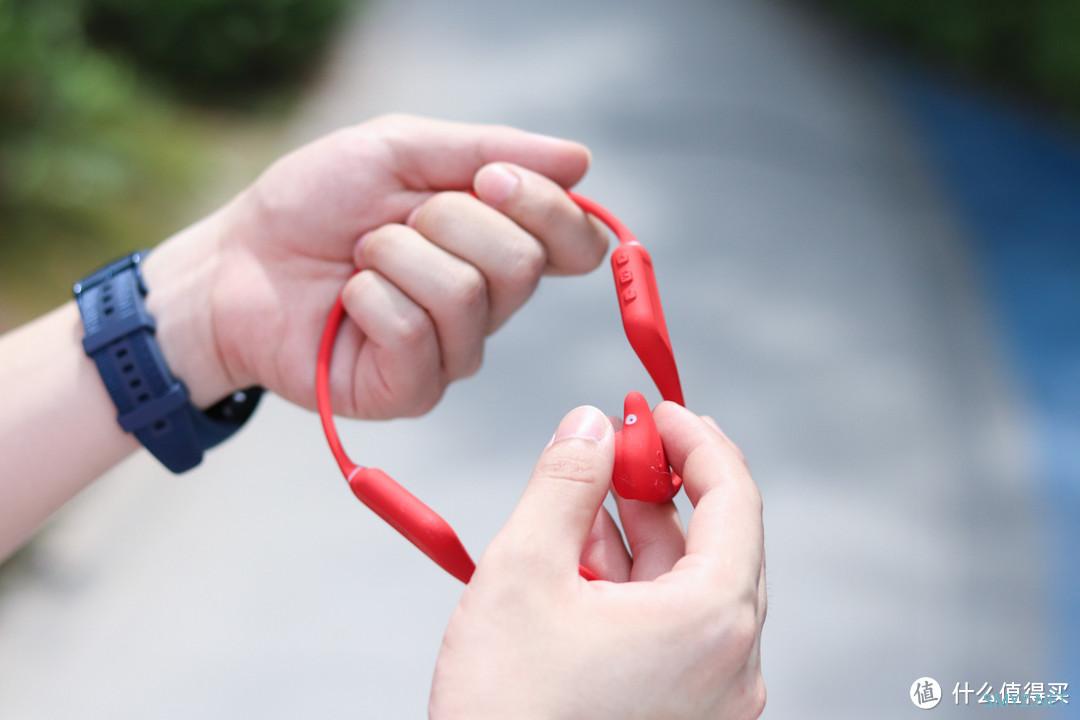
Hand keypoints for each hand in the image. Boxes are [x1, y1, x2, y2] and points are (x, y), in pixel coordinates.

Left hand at [140, 114, 607, 413]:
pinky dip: (367, 299)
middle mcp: (490, 303)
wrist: (237, 262)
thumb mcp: (397, 150)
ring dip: (394, 255)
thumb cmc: (314, 204)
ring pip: (465, 294)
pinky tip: (345, 302)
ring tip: (359, 260)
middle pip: (522, 263)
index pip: (577, 242)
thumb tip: (581, 161)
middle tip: (391, 221)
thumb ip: (487, 150)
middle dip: (445, 221)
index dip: (548, 208)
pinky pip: (414, 334)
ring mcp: (454, 352)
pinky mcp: (412, 390)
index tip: (490, 178)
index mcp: (498, 243)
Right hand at [429, 403, 766, 719]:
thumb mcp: (524, 573)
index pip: (735, 497)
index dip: (694, 439)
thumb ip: (563, 484)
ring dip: (640, 535)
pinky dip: (634, 588)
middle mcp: (730, 664)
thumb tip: (588, 426)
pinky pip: (672, 632)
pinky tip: (583, 560)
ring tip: (582, 499)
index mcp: (712, 621)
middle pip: (716, 541)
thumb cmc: (507, 713)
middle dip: (663, 485)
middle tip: (614, 444)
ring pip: (687, 587)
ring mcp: (712, 701)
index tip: (653, 408)